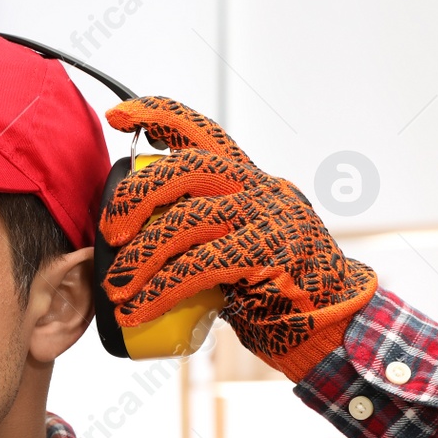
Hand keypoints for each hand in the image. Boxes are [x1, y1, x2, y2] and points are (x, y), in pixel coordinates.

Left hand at [99, 96, 377, 382]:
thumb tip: (127, 236)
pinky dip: (160, 290)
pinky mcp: (270, 253)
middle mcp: (258, 187)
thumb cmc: (268, 284)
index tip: (116, 116)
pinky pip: (200, 267)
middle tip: (111, 232)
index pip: (200, 132)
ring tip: (114, 287)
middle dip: (138, 195)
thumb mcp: (233, 242)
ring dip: (141, 258)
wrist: (327, 321)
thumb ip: (196, 227)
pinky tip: (137, 309)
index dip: (157, 115)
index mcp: (245, 178)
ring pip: (187, 221)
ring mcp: (269, 217)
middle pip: (188, 169)